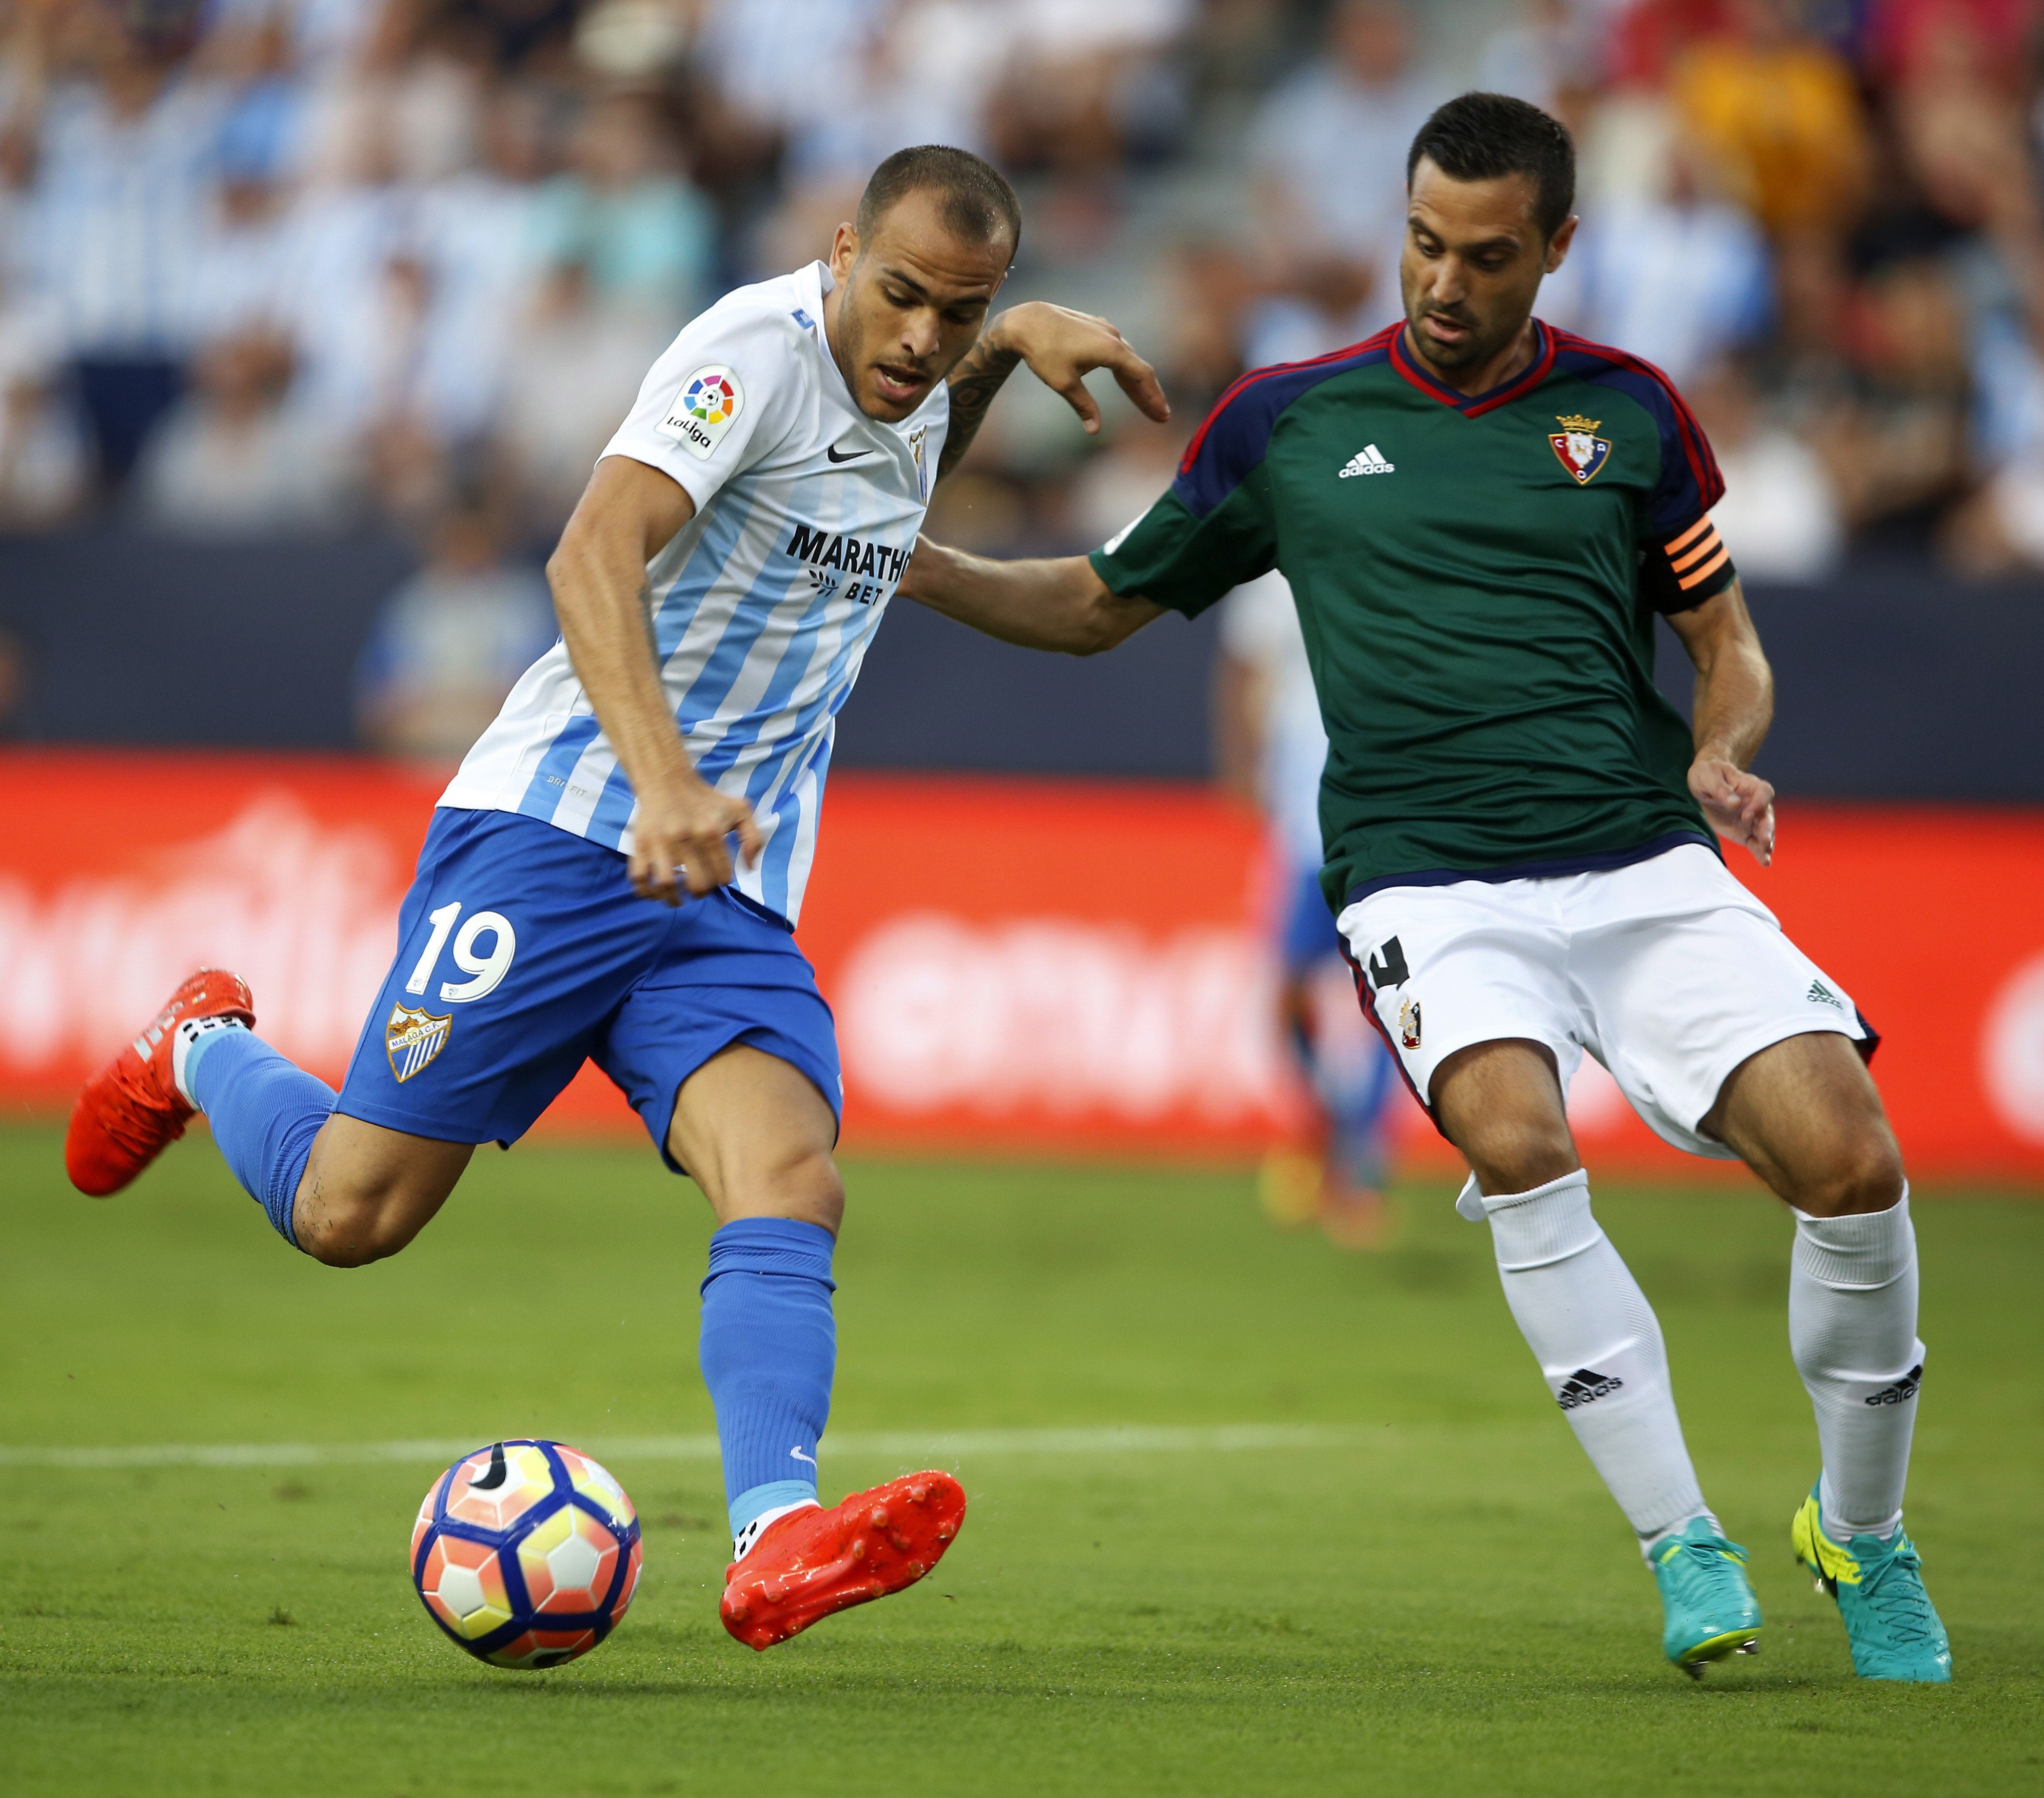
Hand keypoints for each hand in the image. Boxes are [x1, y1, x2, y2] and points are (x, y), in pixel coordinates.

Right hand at [626, 778, 762, 905]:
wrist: (667, 781)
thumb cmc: (707, 800)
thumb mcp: (739, 810)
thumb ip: (754, 838)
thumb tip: (749, 867)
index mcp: (711, 832)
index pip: (722, 876)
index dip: (722, 881)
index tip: (718, 876)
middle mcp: (685, 838)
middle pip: (696, 885)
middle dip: (701, 893)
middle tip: (699, 888)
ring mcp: (660, 842)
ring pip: (666, 885)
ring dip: (674, 899)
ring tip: (678, 898)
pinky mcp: (640, 844)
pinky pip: (639, 878)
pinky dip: (646, 892)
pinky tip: (656, 892)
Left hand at [987, 301, 1170, 435]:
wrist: (1025, 321)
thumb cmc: (1043, 351)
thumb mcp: (1064, 384)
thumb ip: (1083, 406)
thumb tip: (1094, 430)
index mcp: (1111, 350)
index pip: (1142, 375)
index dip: (1154, 397)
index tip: (1162, 415)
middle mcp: (1113, 337)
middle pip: (1138, 369)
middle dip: (1149, 394)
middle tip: (1160, 417)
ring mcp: (1104, 330)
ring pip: (1127, 360)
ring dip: (1136, 383)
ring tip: (1144, 403)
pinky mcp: (1095, 329)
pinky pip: (1116, 352)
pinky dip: (1123, 369)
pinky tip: (1124, 380)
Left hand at [1689, 755, 1774, 866]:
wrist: (1703, 782)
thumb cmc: (1708, 774)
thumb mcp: (1709, 778)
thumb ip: (1721, 790)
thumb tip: (1735, 804)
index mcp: (1750, 785)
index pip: (1763, 792)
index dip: (1759, 804)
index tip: (1747, 815)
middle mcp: (1755, 802)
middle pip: (1767, 815)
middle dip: (1767, 828)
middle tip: (1765, 840)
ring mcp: (1752, 818)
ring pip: (1763, 831)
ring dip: (1766, 843)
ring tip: (1767, 855)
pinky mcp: (1744, 831)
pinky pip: (1754, 842)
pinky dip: (1760, 852)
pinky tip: (1765, 862)